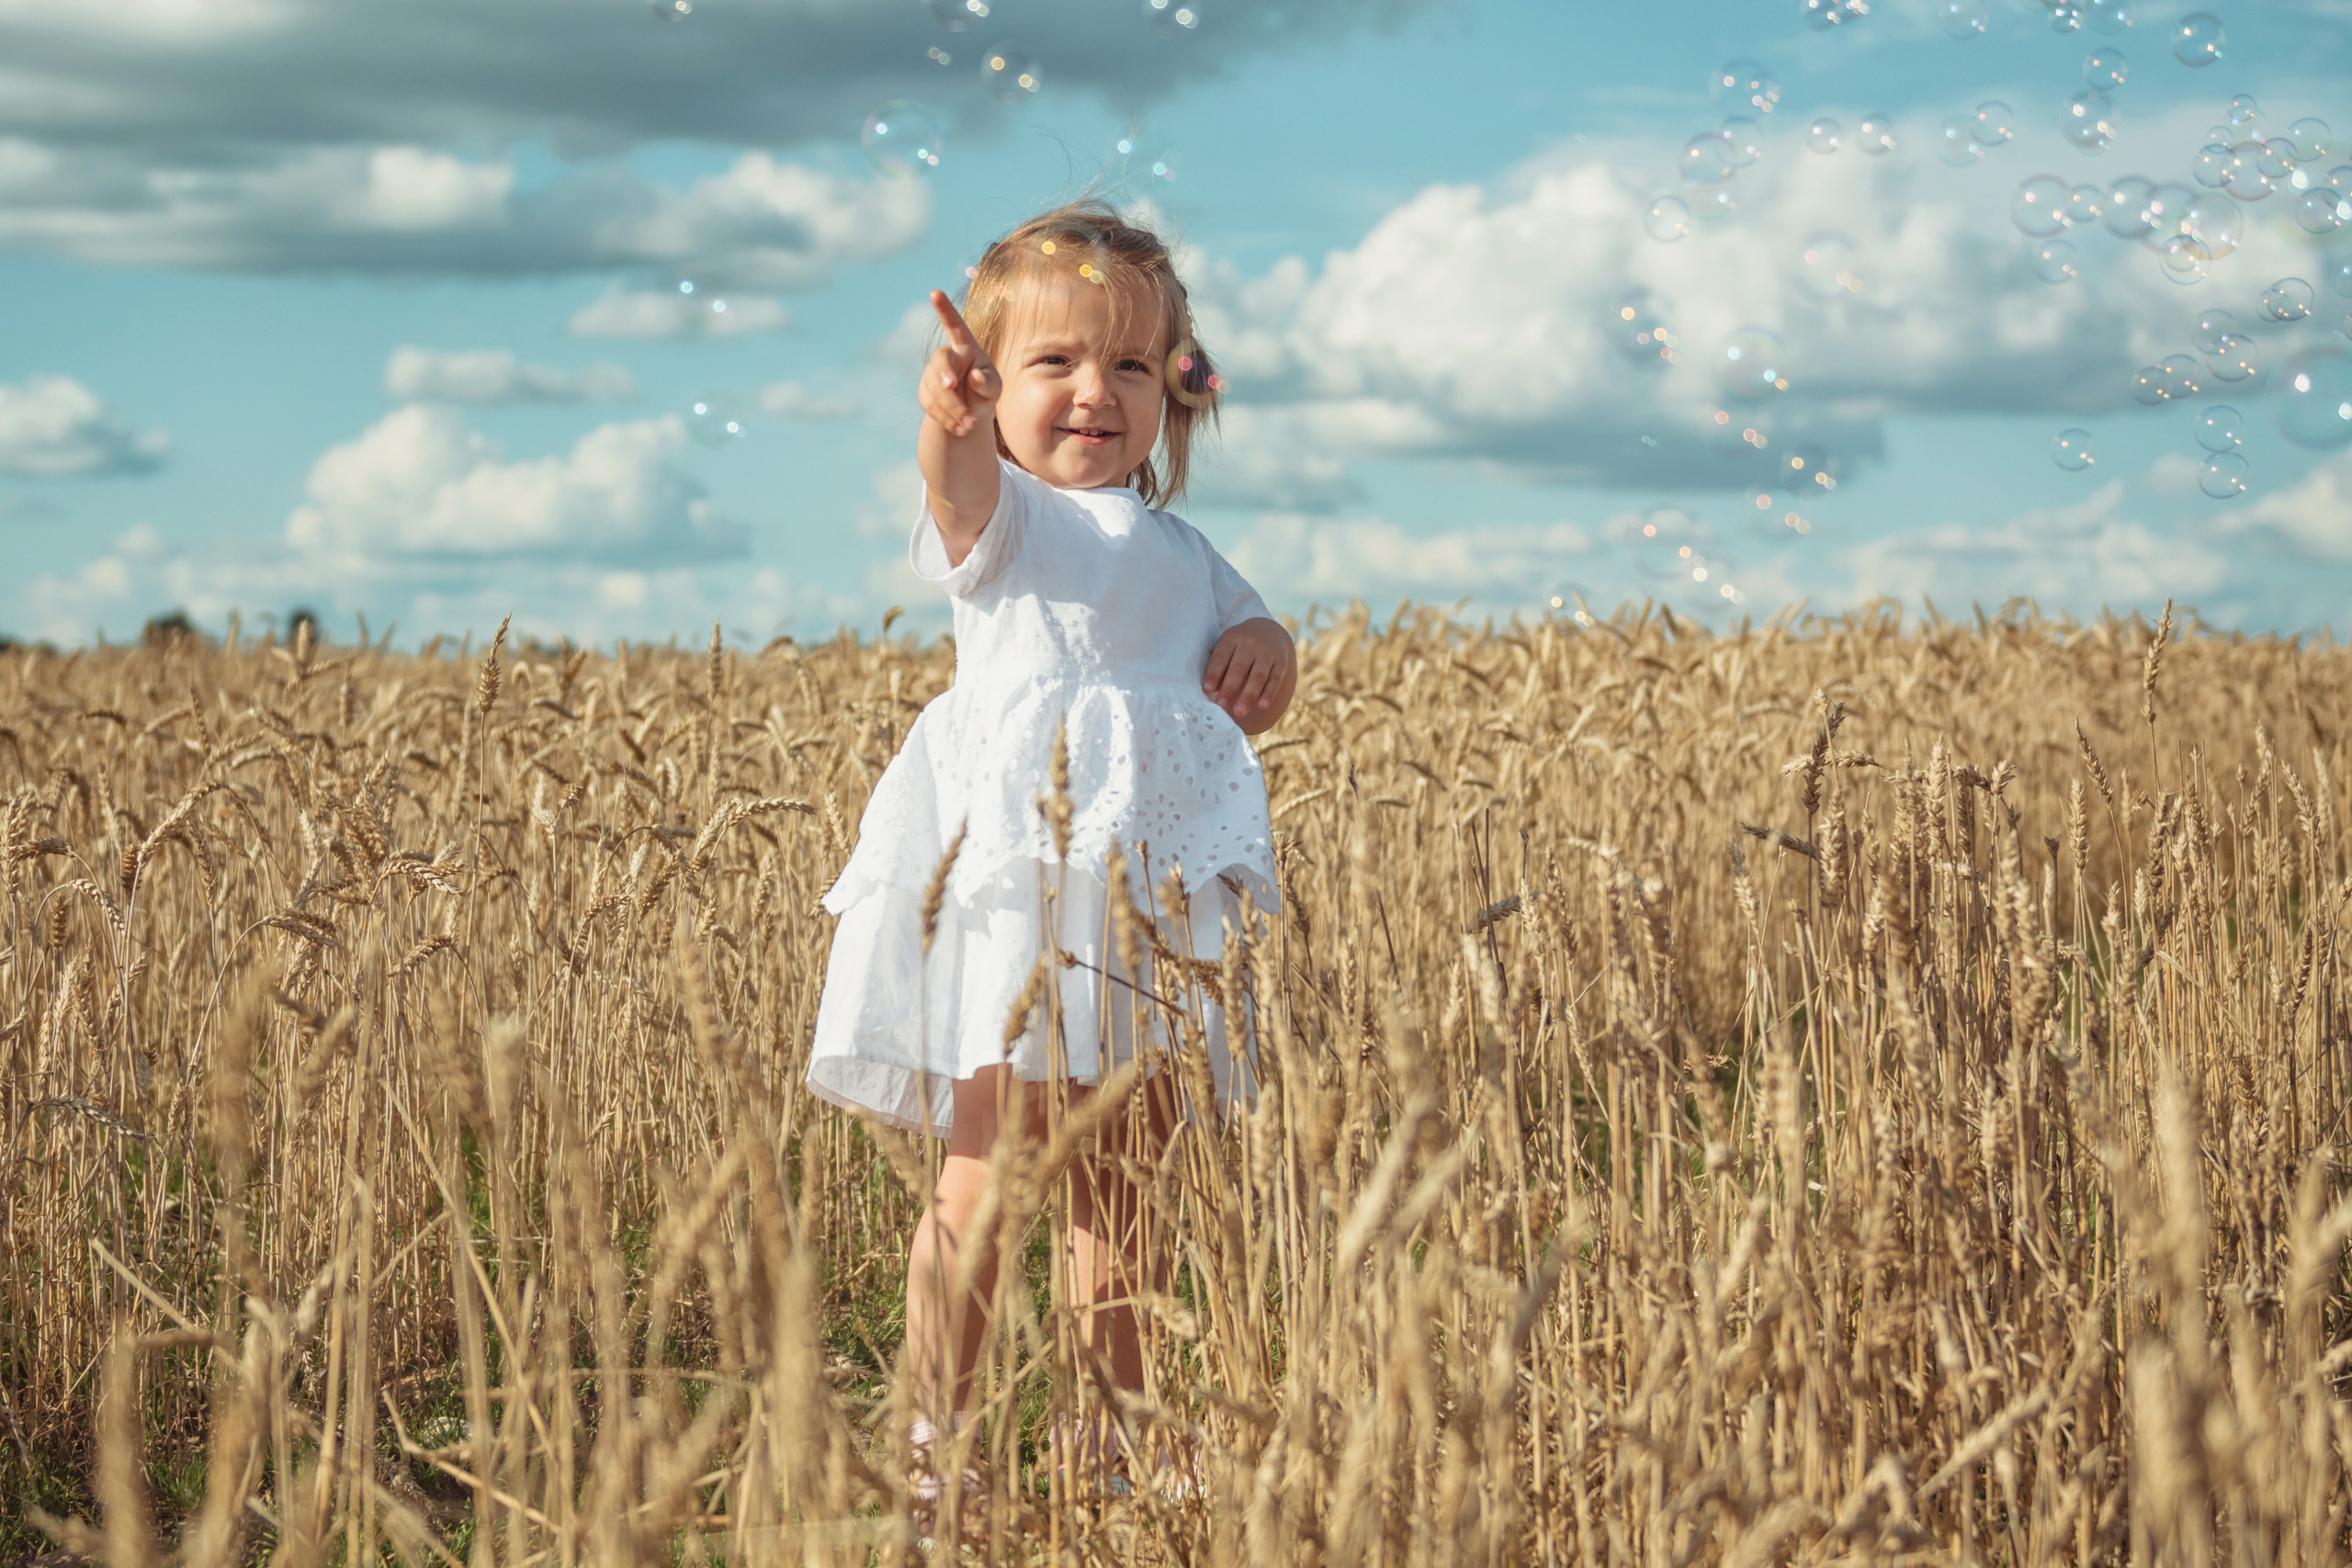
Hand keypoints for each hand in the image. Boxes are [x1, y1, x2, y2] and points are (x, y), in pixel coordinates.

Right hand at [917, 289, 1000, 439]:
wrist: (968, 415)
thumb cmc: (985, 391)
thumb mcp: (994, 388)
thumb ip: (988, 382)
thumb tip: (974, 376)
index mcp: (965, 347)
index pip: (954, 326)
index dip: (944, 309)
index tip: (935, 292)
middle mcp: (946, 357)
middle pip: (940, 361)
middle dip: (943, 374)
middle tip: (950, 386)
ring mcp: (931, 375)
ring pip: (936, 390)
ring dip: (953, 409)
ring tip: (970, 425)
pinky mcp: (925, 394)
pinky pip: (932, 406)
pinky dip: (947, 419)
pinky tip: (961, 428)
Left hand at [1203, 618, 1294, 730]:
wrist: (1270, 630)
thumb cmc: (1241, 644)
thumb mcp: (1228, 646)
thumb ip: (1220, 666)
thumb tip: (1213, 690)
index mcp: (1232, 638)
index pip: (1221, 657)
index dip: (1214, 674)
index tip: (1207, 690)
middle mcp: (1250, 643)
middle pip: (1239, 668)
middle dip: (1229, 688)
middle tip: (1221, 705)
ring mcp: (1267, 652)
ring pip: (1258, 676)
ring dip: (1249, 695)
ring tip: (1239, 712)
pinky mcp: (1281, 662)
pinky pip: (1275, 679)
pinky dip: (1269, 693)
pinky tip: (1262, 705)